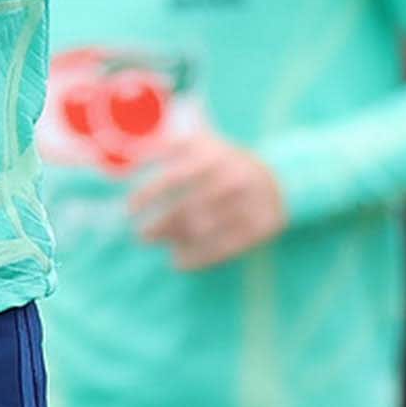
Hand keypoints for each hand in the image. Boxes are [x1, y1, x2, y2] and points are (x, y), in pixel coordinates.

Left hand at [127, 131, 287, 269]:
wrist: (282, 178)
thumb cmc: (221, 163)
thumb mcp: (197, 144)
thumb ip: (162, 148)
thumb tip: (123, 165)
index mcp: (214, 152)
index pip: (173, 176)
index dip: (148, 194)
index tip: (129, 208)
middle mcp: (234, 174)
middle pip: (188, 207)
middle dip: (160, 224)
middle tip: (142, 236)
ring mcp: (252, 200)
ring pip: (204, 229)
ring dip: (177, 240)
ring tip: (161, 244)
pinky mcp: (264, 225)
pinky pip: (226, 248)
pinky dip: (199, 258)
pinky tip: (179, 262)